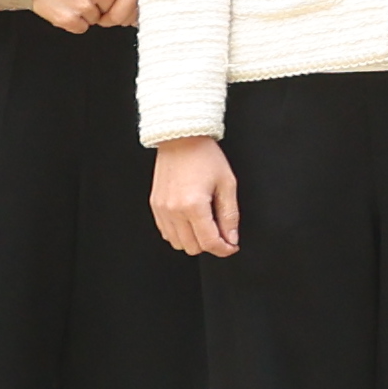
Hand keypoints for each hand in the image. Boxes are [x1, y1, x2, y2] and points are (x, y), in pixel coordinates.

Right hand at [157, 138, 244, 261]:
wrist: (181, 139)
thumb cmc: (205, 157)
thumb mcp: (227, 184)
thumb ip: (230, 215)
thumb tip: (231, 239)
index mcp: (194, 205)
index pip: (209, 242)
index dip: (224, 249)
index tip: (232, 246)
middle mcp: (174, 211)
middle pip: (192, 247)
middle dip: (210, 244)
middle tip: (221, 232)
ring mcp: (161, 209)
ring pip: (178, 243)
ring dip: (194, 240)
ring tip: (206, 224)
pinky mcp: (155, 206)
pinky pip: (166, 233)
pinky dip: (180, 233)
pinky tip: (191, 221)